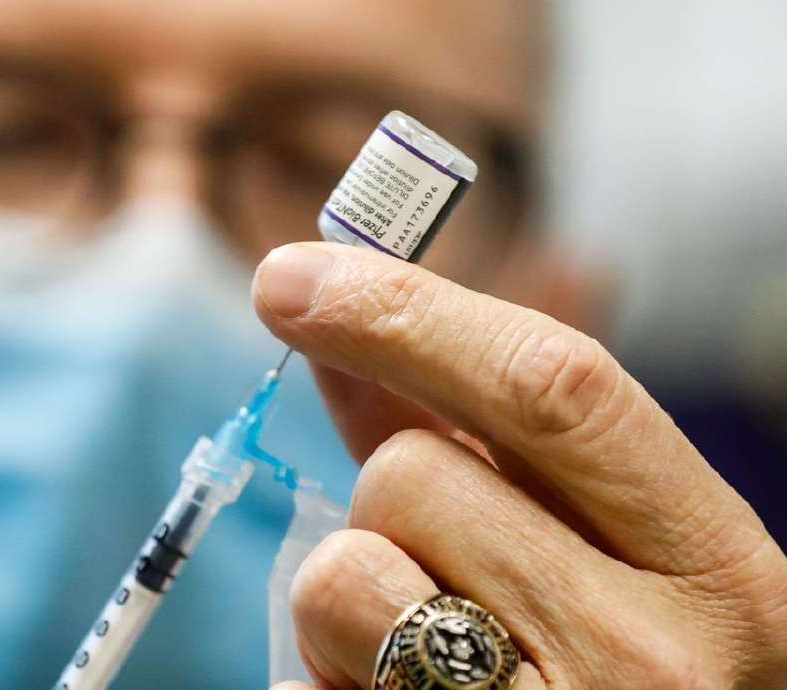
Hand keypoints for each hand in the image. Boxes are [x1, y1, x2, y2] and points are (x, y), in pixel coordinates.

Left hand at [252, 242, 786, 688]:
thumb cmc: (623, 683)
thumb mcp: (602, 560)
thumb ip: (478, 445)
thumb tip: (348, 338)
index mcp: (718, 568)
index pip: (558, 387)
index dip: (408, 310)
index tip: (290, 276)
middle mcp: (656, 659)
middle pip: (413, 478)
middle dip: (386, 501)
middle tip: (440, 565)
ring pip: (343, 575)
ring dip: (348, 600)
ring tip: (423, 657)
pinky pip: (306, 685)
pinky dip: (323, 683)